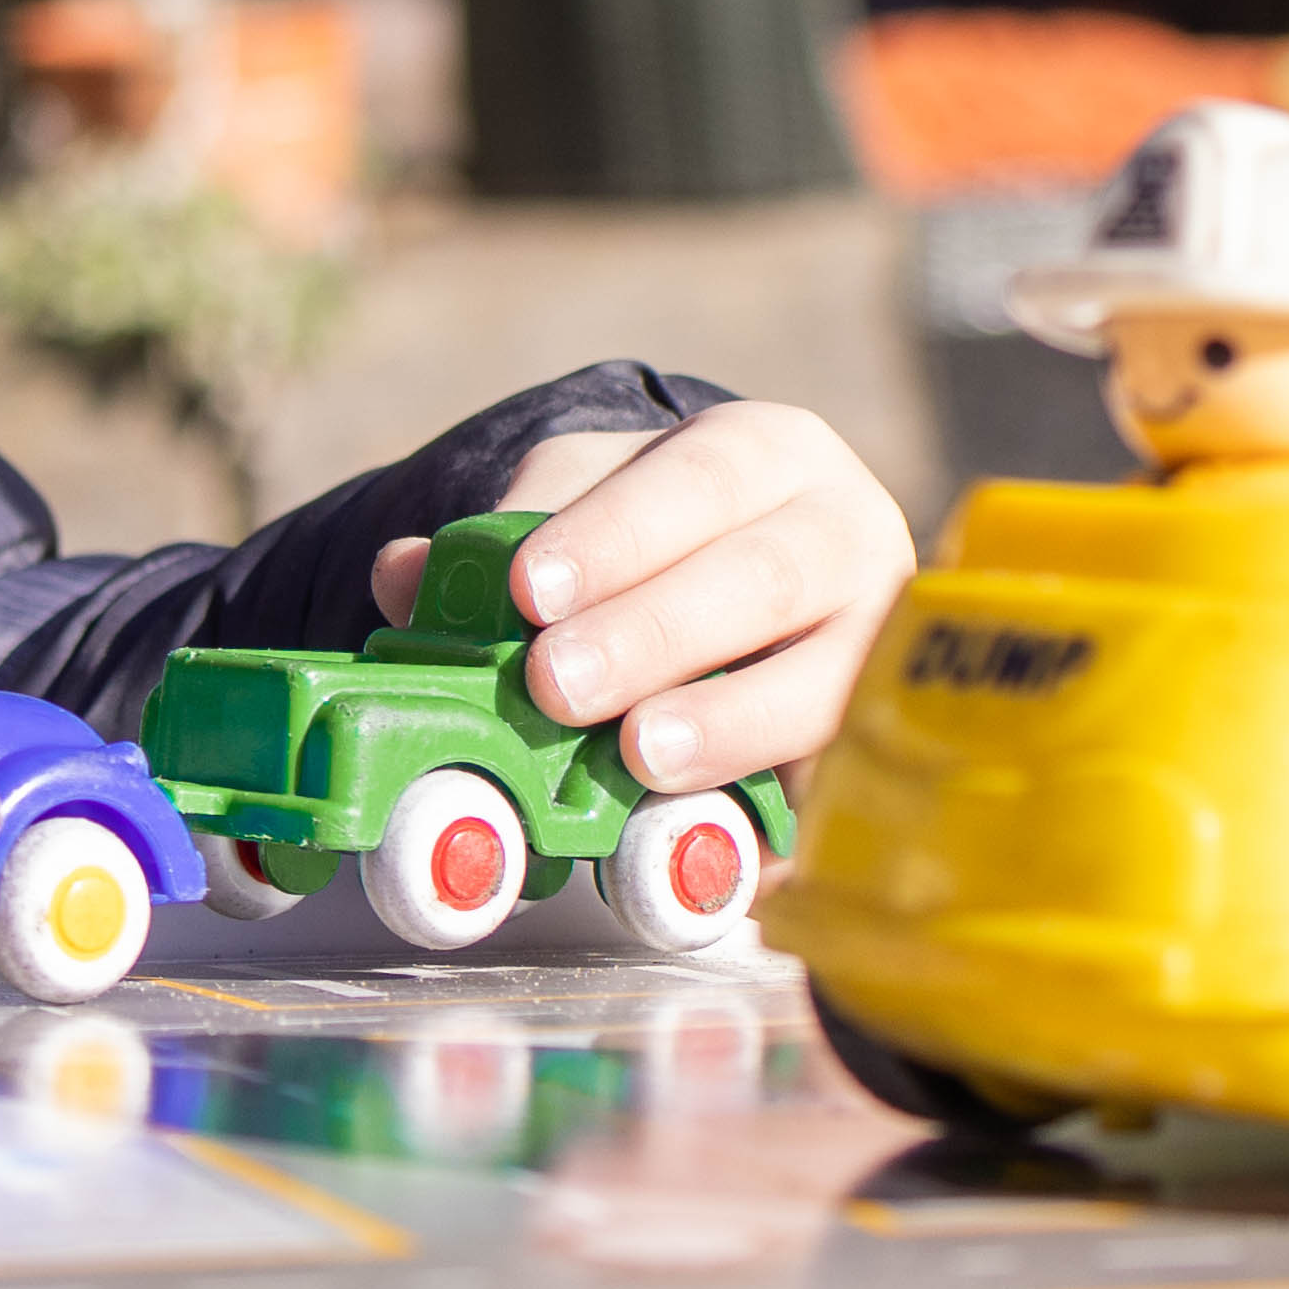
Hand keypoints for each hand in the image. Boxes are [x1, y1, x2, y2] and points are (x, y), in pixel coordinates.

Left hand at [367, 402, 910, 791]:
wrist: (794, 586)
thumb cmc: (675, 541)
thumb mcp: (596, 512)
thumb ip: (511, 538)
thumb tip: (405, 576)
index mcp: (769, 454)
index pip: (701, 477)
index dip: (616, 534)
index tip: (529, 590)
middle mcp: (846, 534)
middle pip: (765, 577)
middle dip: (655, 632)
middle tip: (556, 684)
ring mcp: (881, 644)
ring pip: (827, 680)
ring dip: (727, 721)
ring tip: (636, 753)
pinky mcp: (882, 743)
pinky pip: (845, 777)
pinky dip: (783, 809)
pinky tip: (720, 834)